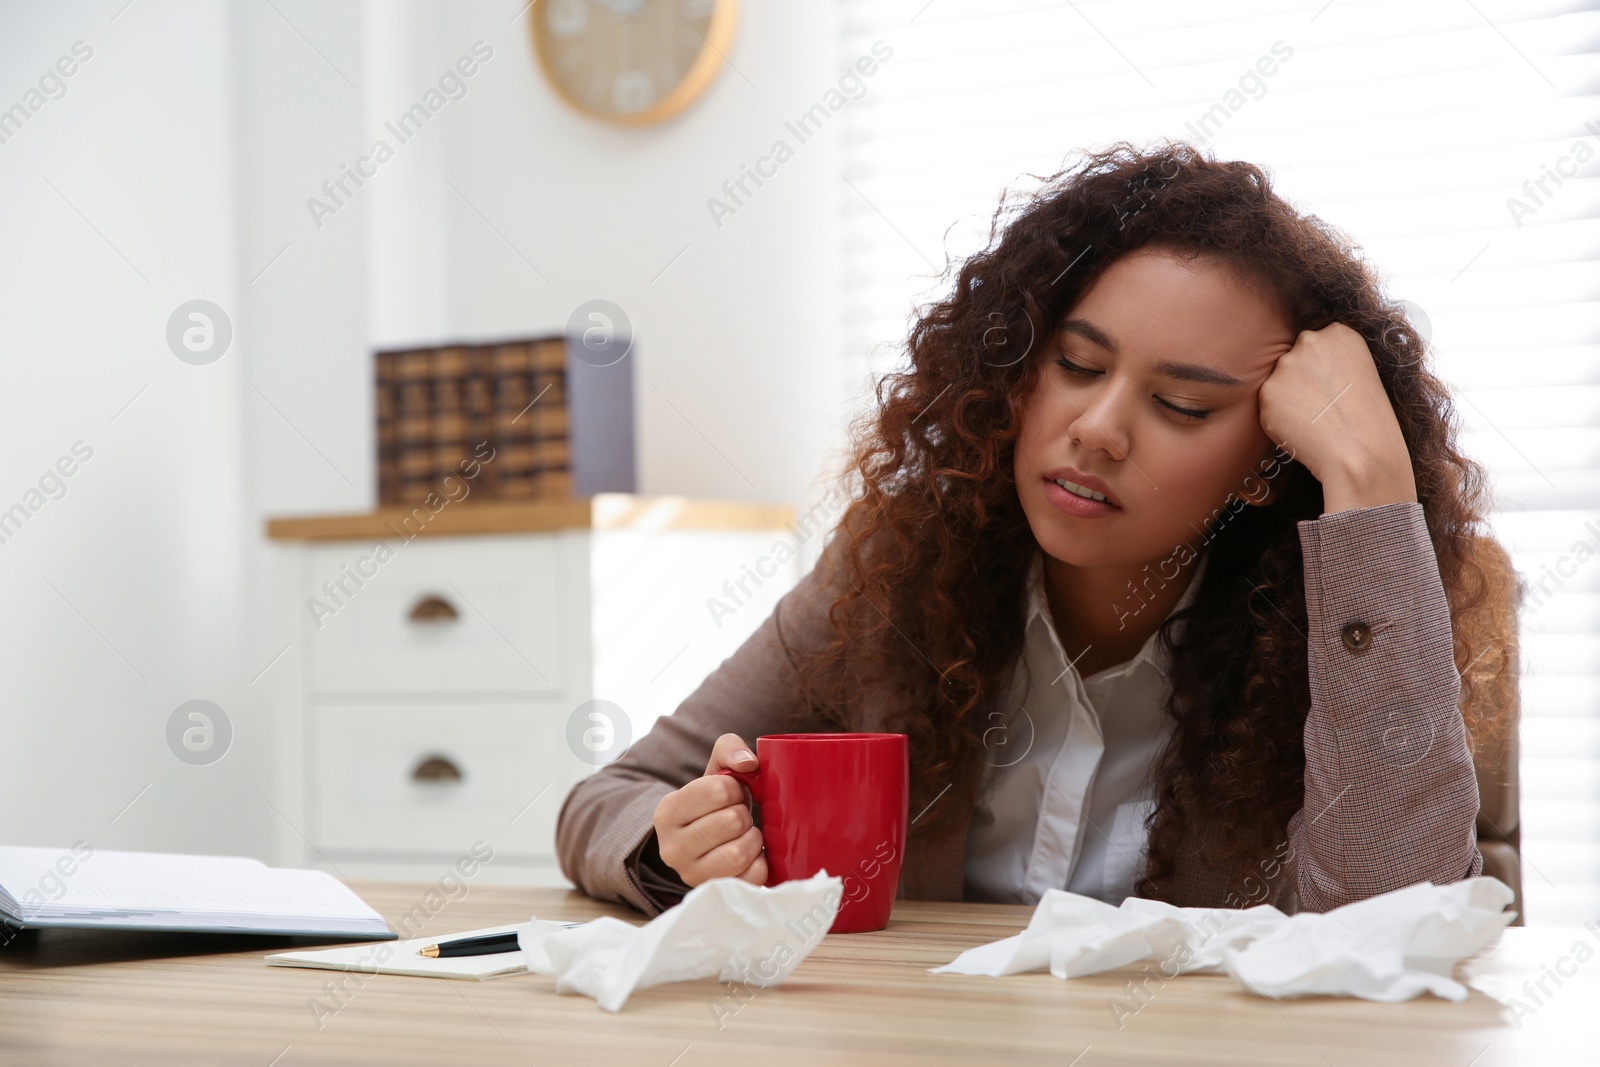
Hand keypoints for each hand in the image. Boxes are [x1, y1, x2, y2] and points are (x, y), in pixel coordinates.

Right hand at [651, 733, 768, 887]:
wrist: (705, 844)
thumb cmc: (713, 804)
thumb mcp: (715, 771)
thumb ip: (729, 749)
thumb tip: (749, 763)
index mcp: (667, 812)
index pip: (719, 790)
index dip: (736, 788)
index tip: (731, 794)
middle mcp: (671, 849)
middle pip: (732, 821)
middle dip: (744, 815)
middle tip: (738, 817)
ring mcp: (691, 876)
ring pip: (739, 853)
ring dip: (752, 839)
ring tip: (744, 835)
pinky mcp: (715, 892)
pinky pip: (752, 878)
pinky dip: (760, 864)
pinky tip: (751, 856)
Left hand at [1257, 322, 1417, 514]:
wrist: (1361, 452)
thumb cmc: (1367, 420)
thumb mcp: (1360, 372)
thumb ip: (1329, 360)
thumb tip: (1304, 366)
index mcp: (1338, 332)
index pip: (1314, 345)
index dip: (1320, 370)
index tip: (1331, 387)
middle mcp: (1309, 341)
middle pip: (1292, 359)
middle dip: (1300, 380)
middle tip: (1321, 405)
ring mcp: (1286, 365)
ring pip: (1278, 383)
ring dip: (1288, 399)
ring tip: (1314, 419)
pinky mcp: (1267, 391)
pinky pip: (1268, 405)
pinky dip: (1279, 419)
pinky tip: (1302, 429)